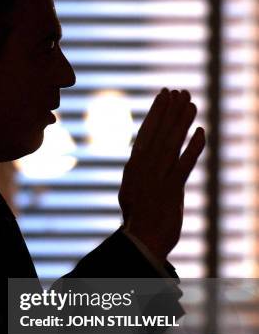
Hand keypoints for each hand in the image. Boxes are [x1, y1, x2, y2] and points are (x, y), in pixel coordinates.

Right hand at [119, 88, 205, 261]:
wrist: (141, 242)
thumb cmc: (139, 219)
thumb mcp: (133, 192)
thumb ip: (140, 173)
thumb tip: (142, 155)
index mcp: (133, 168)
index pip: (145, 133)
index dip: (156, 113)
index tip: (164, 95)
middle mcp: (142, 170)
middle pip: (158, 134)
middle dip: (169, 111)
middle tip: (180, 91)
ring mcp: (156, 180)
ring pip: (170, 144)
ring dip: (181, 122)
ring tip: (192, 103)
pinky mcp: (171, 191)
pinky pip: (184, 164)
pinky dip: (193, 147)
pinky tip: (201, 132)